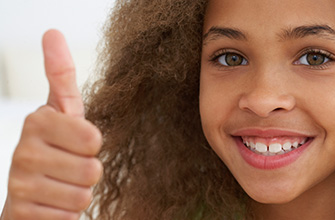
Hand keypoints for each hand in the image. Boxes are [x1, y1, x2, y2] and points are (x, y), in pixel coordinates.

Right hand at [1, 30, 102, 219]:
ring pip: (83, 196)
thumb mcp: (62, 110)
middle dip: (87, 173)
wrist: (29, 194)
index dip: (91, 146)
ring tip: (60, 185)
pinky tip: (51, 205)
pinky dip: (66, 214)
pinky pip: (68, 218)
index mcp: (37, 121)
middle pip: (92, 169)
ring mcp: (19, 184)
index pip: (93, 139)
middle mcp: (23, 151)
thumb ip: (61, 75)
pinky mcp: (21, 214)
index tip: (75, 143)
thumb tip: (53, 32)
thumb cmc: (54, 149)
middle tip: (68, 168)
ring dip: (78, 194)